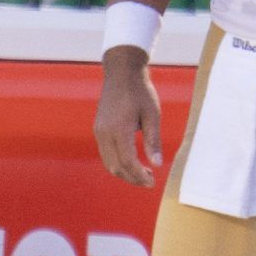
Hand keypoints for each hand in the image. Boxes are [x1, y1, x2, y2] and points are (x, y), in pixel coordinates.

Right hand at [93, 54, 165, 188]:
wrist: (121, 73)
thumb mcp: (152, 114)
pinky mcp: (98, 129)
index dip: (139, 176)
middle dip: (132, 178)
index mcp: (119, 128)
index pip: (127, 161)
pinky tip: (132, 162)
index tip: (153, 182)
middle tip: (149, 182)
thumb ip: (153, 140)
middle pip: (115, 167)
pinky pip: (106, 154)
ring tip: (143, 173)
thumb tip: (157, 165)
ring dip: (124, 172)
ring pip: (108, 163)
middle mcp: (105, 132)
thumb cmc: (140, 91)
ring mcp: (99, 131)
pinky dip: (118, 163)